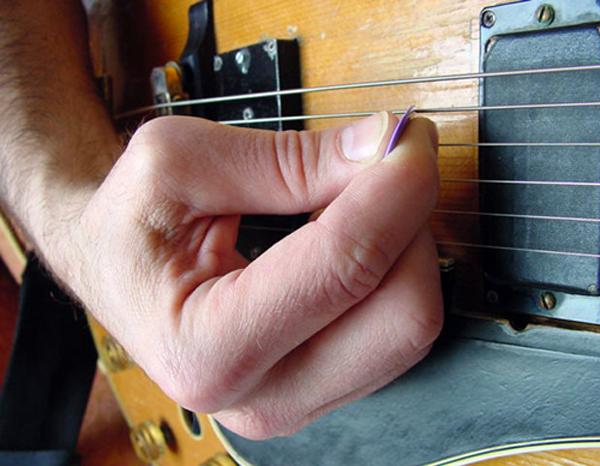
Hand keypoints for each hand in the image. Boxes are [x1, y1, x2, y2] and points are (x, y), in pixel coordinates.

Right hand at [69, 111, 441, 438]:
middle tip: (386, 161)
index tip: (406, 135)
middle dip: (410, 222)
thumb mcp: (178, 163)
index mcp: (208, 348)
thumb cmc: (131, 221)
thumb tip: (379, 148)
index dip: (395, 190)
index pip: (344, 268)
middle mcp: (260, 396)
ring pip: (410, 324)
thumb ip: (286, 160)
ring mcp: (297, 399)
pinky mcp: (322, 385)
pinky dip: (393, 269)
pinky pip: (393, 328)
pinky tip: (354, 236)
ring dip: (405, 244)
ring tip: (357, 198)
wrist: (114, 271)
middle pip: (401, 314)